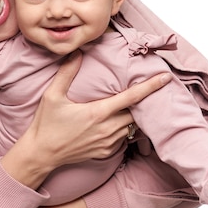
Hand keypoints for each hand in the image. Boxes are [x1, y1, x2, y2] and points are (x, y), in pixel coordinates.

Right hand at [1, 50, 171, 188]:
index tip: (165, 78)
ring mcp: (107, 142)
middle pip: (136, 113)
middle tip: (147, 90)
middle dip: (143, 102)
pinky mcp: (105, 152)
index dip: (150, 87)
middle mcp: (107, 129)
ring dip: (133, 116)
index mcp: (97, 112)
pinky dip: (124, 129)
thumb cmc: (46, 125)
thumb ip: (66, 73)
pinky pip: (123, 138)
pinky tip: (116, 122)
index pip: (131, 97)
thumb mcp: (52, 96)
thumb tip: (77, 53)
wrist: (41, 154)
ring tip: (132, 106)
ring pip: (131, 127)